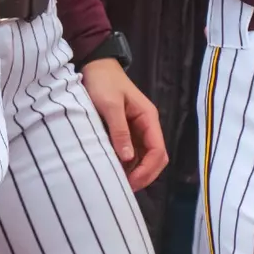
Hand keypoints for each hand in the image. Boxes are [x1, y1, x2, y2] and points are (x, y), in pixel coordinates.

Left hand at [81, 58, 167, 190]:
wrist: (95, 65)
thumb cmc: (103, 82)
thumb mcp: (110, 104)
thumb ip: (119, 130)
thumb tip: (128, 158)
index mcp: (148, 118)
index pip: (158, 151)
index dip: (148, 170)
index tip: (131, 183)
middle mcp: (147, 126)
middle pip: (156, 157)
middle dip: (145, 175)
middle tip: (126, 188)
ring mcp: (137, 129)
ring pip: (144, 157)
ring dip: (135, 171)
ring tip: (119, 183)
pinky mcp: (126, 130)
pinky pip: (132, 152)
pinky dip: (126, 164)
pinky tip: (115, 170)